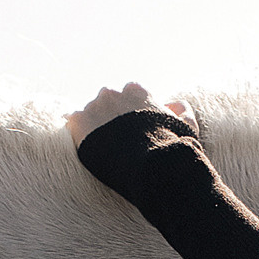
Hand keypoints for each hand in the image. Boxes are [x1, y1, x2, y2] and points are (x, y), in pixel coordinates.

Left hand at [65, 82, 196, 145]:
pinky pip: (71, 122)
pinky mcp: (79, 122)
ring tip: (100, 147)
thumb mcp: (186, 127)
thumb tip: (174, 104)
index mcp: (137, 91)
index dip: (130, 112)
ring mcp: (94, 107)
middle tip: (114, 139)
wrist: (151, 167)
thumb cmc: (171, 149)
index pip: (129, 94)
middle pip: (106, 101)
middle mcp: (113, 94)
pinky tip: (82, 144)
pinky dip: (76, 132)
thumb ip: (183, 111)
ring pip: (88, 112)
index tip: (132, 127)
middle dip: (109, 116)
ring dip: (92, 125)